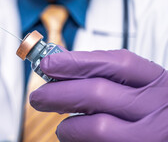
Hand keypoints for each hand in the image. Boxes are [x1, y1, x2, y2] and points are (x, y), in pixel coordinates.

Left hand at [30, 49, 167, 141]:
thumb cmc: (152, 109)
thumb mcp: (137, 84)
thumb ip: (102, 72)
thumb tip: (57, 60)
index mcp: (155, 81)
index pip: (115, 63)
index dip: (76, 61)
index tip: (48, 63)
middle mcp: (157, 107)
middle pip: (98, 93)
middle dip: (59, 93)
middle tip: (38, 97)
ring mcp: (152, 135)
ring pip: (97, 126)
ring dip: (68, 126)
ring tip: (61, 126)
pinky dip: (78, 140)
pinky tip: (74, 137)